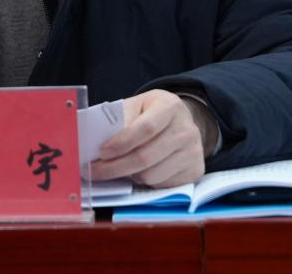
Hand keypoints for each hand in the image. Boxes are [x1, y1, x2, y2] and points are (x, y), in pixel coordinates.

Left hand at [91, 89, 215, 187]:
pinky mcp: (195, 171)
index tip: (101, 153)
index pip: (145, 128)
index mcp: (170, 106)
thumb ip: (119, 119)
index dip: (122, 143)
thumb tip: (97, 141)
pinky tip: (138, 172)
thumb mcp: (136, 105)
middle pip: (146, 156)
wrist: (181, 121)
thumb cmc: (151, 113)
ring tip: (119, 168)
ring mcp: (194, 152)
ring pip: (152, 175)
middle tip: (95, 171)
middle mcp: (186, 130)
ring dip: (129, 176)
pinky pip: (162, 186)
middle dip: (116, 167)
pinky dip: (145, 183)